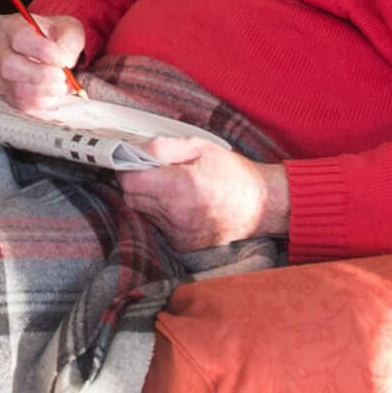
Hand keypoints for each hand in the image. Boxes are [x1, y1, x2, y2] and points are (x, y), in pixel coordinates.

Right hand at [0, 12, 86, 112]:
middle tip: (62, 75)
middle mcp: (2, 50)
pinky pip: (22, 104)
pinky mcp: (8, 93)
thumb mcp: (69, 30)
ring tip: (62, 84)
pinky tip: (54, 92)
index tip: (63, 59)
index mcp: (13, 27)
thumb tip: (64, 62)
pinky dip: (43, 101)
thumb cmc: (58, 37)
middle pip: (10, 67)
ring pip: (17, 89)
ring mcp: (2, 74)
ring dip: (45, 91)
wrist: (55, 49)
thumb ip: (69, 42)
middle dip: (42, 75)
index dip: (43, 51)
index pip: (20, 39)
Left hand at [121, 138, 288, 251]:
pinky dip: (162, 214)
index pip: (130, 182)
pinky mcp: (182, 245)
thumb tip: (135, 151)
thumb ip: (163, 147)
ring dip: (149, 199)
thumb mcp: (200, 147)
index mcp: (180, 187)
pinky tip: (181, 204)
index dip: (128, 168)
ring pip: (143, 212)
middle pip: (131, 198)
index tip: (136, 161)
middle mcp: (177, 215)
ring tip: (173, 188)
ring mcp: (179, 234)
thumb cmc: (233, 173)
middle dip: (137, 182)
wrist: (262, 205)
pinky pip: (157, 225)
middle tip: (156, 172)